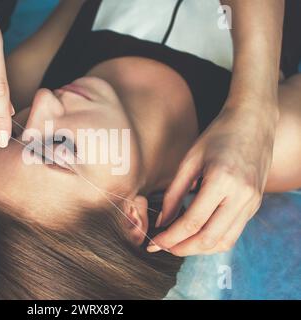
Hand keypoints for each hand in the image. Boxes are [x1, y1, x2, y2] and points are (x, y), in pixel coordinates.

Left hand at [149, 104, 277, 255]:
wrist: (254, 122)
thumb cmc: (218, 135)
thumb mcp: (190, 160)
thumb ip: (174, 193)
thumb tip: (161, 222)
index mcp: (223, 181)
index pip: (192, 222)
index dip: (170, 237)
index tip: (153, 242)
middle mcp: (242, 196)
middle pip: (209, 238)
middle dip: (182, 248)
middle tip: (162, 247)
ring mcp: (252, 203)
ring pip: (223, 242)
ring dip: (198, 249)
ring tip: (177, 244)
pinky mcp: (255, 205)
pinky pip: (233, 233)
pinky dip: (213, 240)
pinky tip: (196, 235)